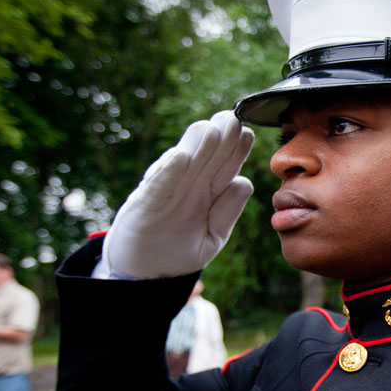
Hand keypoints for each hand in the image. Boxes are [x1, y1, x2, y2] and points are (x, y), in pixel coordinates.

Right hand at [95, 111, 254, 279]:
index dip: (236, 150)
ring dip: (197, 146)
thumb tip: (245, 182)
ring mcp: (166, 193)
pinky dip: (168, 172)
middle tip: (233, 117)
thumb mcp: (211, 237)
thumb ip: (227, 212)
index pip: (226, 167)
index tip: (247, 133)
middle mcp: (188, 188)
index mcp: (208, 194)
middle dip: (221, 139)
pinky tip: (180, 156)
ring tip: (212, 128)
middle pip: (208, 159)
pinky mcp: (145, 204)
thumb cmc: (179, 251)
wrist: (144, 273)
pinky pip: (159, 186)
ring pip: (185, 165)